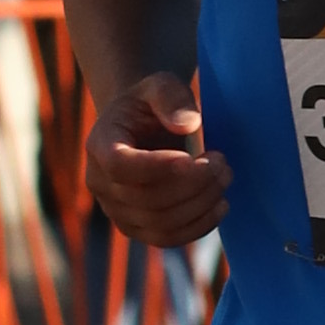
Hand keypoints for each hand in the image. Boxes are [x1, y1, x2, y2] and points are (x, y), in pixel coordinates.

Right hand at [82, 70, 228, 247]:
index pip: (119, 167)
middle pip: (145, 199)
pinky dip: (199, 226)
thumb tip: (188, 125)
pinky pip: (167, 238)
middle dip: (192, 184)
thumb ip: (172, 98)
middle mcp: (100, 184)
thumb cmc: (151, 105)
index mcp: (100, 145)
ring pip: (160, 223)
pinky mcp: (137, 228)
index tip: (192, 157)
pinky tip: (220, 205)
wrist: (142, 128)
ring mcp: (117, 211)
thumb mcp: (159, 86)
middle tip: (222, 162)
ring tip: (224, 177)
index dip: (156, 167)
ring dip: (201, 205)